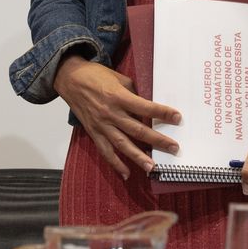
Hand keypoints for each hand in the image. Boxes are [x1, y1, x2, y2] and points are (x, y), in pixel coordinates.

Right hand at [54, 53, 181, 179]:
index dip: (162, 113)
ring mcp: (101, 125)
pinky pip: (105, 151)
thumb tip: (147, 107)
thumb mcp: (118, 78)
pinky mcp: (94, 132)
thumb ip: (133, 93)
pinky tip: (126, 173)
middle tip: (174, 148)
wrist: (70, 78)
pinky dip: (115, 164)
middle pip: (137, 130)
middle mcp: (111, 113)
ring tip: (152, 168)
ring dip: (138, 157)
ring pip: (122, 144)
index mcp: (118, 96)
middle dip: (157, 140)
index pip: (145, 107)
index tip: (177, 118)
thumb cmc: (95, 75)